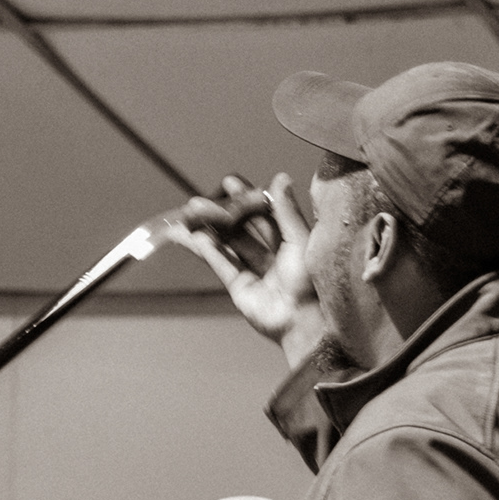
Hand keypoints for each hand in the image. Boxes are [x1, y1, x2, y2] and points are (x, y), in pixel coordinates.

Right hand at [175, 174, 324, 363]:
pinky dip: (208, 251)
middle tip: (201, 200)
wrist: (302, 321)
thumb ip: (286, 211)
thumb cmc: (310, 284)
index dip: (248, 198)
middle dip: (221, 214)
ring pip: (228, 246)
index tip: (231, 183)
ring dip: (208, 231)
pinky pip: (222, 264)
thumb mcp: (300, 240)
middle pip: (242, 230)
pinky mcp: (240, 288)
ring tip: (188, 216)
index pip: (265, 214)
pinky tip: (194, 238)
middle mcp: (272, 256)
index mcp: (291, 242)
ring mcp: (255, 272)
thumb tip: (281, 178)